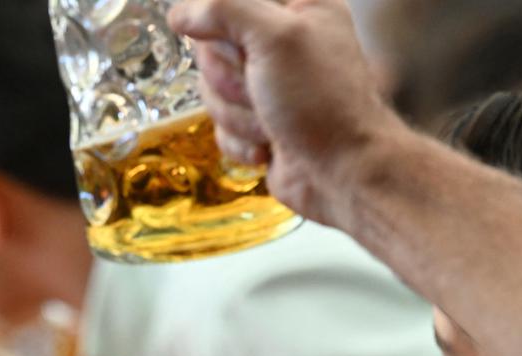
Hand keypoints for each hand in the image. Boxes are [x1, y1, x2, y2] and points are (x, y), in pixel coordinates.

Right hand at [166, 0, 405, 224]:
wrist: (340, 172)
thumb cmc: (321, 101)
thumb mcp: (275, 38)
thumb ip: (223, 9)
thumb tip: (180, 13)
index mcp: (297, 6)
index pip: (230, 2)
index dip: (219, 21)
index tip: (237, 45)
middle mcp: (281, 41)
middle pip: (211, 45)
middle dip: (230, 78)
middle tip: (260, 87)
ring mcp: (267, 84)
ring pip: (211, 89)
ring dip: (236, 114)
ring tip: (271, 122)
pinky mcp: (257, 121)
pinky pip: (219, 125)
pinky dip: (240, 140)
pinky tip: (269, 145)